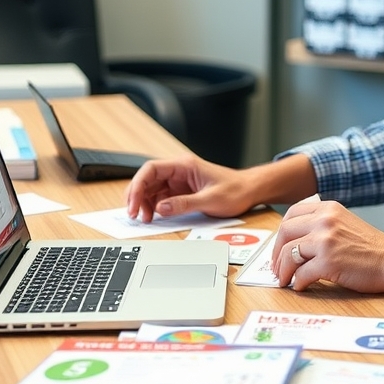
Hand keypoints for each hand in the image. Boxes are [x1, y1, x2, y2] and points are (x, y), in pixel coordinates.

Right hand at [125, 155, 254, 221]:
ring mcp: (180, 181)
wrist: (250, 191)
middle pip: (148, 179)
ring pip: (152, 188)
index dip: (138, 185)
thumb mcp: (210, 199)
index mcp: (185, 165)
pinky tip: (153, 216)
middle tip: (133, 214)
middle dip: (137, 195)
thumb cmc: (236, 190)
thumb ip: (184, 204)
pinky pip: (161, 197)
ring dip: (145, 203)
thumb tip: (161, 208)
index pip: (151, 169)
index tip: (134, 203)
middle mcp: (179, 171)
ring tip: (144, 218)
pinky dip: (154, 206)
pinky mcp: (182, 191)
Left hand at [271, 198, 383, 294]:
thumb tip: (295, 240)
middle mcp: (325, 220)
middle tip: (277, 266)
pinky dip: (298, 282)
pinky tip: (301, 286)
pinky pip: (301, 274)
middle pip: (285, 233)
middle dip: (277, 253)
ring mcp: (326, 241)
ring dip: (283, 270)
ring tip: (285, 279)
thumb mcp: (345, 222)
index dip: (282, 233)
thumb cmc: (372, 248)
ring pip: (289, 254)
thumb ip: (323, 223)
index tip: (280, 246)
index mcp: (328, 208)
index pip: (292, 214)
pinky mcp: (328, 263)